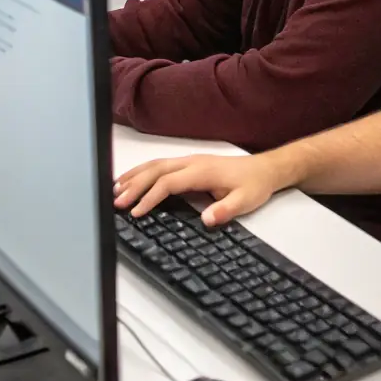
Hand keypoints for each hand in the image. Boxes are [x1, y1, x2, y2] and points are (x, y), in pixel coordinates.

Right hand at [113, 153, 286, 226]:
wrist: (265, 169)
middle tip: (117, 202)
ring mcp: (189, 161)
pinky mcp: (188, 164)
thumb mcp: (245, 201)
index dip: (151, 197)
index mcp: (201, 171)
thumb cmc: (253, 185)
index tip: (137, 212)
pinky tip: (133, 180)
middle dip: (135, 185)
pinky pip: (160, 165)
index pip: (168, 183)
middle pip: (156, 171)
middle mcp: (191, 162)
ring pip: (155, 165)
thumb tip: (206, 219)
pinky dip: (143, 172)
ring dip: (135, 176)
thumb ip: (226, 210)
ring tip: (115, 189)